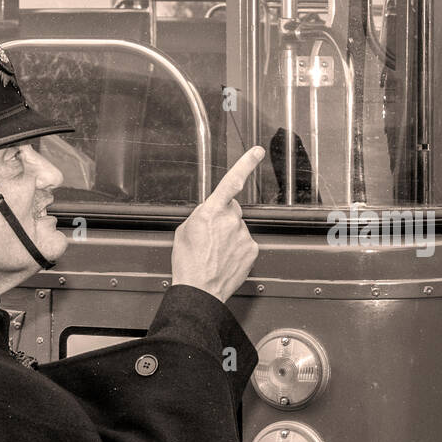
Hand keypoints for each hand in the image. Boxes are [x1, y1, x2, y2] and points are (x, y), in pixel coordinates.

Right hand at [171, 147, 263, 303]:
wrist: (200, 289)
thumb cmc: (188, 263)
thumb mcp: (185, 230)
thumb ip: (201, 215)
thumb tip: (211, 212)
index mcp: (211, 212)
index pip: (231, 181)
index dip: (246, 164)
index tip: (257, 152)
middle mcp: (231, 220)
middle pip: (232, 210)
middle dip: (223, 218)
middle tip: (210, 238)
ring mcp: (244, 235)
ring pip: (238, 228)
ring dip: (229, 236)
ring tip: (215, 252)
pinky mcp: (252, 249)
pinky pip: (245, 242)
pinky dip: (237, 248)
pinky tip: (224, 258)